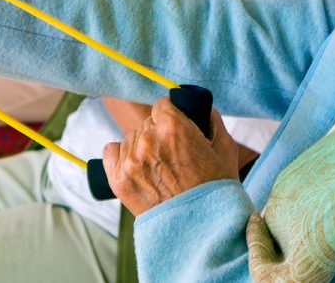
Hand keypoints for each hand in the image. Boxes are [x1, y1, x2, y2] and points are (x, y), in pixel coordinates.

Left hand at [103, 96, 239, 215]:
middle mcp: (148, 139)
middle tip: (172, 156)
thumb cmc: (216, 190)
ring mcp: (130, 160)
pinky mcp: (117, 179)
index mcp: (173, 126)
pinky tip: (135, 167)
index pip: (162, 104)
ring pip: (131, 138)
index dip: (171, 116)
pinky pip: (110, 151)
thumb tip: (198, 107)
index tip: (175, 128)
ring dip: (142, 147)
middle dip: (159, 134)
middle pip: (147, 123)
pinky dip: (120, 156)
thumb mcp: (224, 148)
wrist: (202, 230)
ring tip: (159, 169)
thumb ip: (210, 119)